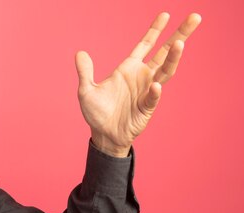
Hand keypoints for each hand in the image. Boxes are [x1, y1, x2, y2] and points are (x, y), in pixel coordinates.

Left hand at [75, 12, 201, 156]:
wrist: (103, 135)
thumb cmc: (97, 113)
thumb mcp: (86, 91)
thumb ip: (85, 72)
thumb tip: (79, 53)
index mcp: (128, 69)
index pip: (145, 45)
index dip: (155, 30)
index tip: (165, 14)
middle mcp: (142, 77)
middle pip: (165, 52)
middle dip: (179, 35)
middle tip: (194, 17)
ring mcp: (147, 91)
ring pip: (165, 71)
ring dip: (173, 58)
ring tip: (180, 43)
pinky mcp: (147, 108)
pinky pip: (152, 98)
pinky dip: (154, 93)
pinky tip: (155, 87)